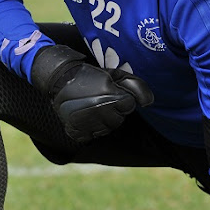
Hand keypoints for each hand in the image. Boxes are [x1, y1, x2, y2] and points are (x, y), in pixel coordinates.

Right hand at [31, 45, 153, 142]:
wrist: (60, 78)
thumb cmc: (92, 75)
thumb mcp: (115, 74)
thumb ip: (136, 86)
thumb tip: (149, 102)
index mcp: (111, 97)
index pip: (129, 105)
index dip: (123, 98)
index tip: (112, 91)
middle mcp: (100, 112)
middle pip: (119, 119)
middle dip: (115, 109)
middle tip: (101, 98)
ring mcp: (87, 123)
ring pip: (107, 128)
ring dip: (104, 119)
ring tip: (93, 106)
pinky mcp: (77, 131)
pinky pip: (93, 135)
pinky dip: (92, 127)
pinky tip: (87, 116)